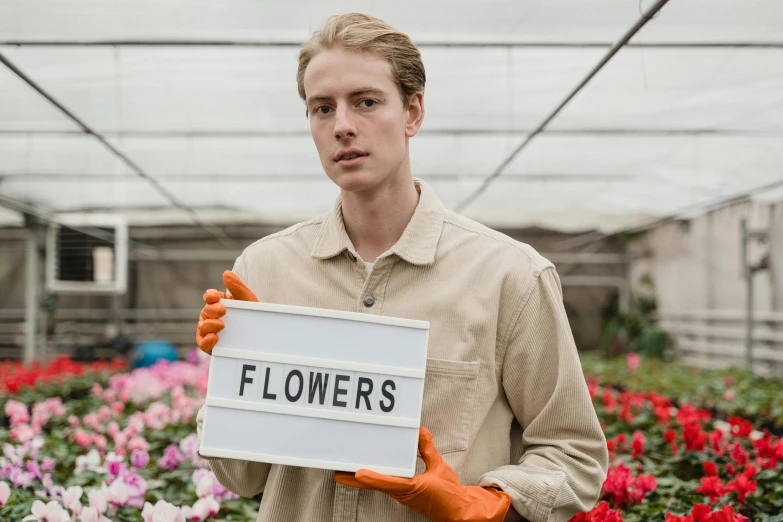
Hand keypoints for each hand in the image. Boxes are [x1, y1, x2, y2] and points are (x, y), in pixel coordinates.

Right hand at [196, 271, 257, 354]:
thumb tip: (226, 273)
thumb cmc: (252, 316)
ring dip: (210, 325)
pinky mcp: (210, 346)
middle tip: (223, 311)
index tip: (217, 297)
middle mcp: (211, 316)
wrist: (261, 336)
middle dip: (212, 309)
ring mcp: (209, 331)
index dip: (211, 296)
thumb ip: (237, 286)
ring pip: (202, 326)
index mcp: (219, 303)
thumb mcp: (247, 300)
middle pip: (206, 311)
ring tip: (221, 325)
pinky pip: (202, 343)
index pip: (209, 297)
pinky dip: (206, 340)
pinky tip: (215, 338)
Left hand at [334, 427, 510, 521]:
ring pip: (378, 484)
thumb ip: (428, 448)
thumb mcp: (439, 467)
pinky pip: (386, 483)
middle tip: (338, 470)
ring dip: (362, 478)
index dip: (372, 478)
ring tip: (346, 468)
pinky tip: (368, 469)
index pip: (388, 483)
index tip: (357, 472)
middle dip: (355, 478)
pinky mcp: (404, 493)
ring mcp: (401, 494)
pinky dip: (375, 476)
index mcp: (412, 488)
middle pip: (375, 484)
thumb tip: (419, 431)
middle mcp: (402, 493)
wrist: (459, 511)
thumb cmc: (449, 494)